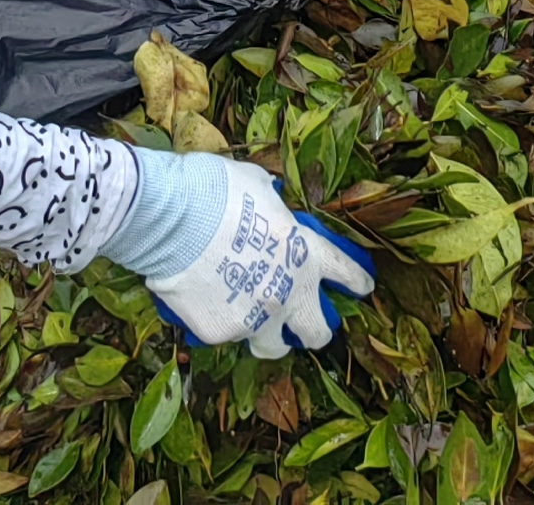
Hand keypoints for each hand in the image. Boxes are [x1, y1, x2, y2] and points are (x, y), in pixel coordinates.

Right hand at [136, 155, 373, 357]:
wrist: (170, 217)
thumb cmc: (217, 190)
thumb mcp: (259, 189)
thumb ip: (273, 210)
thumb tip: (270, 204)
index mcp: (305, 254)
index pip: (345, 273)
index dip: (357, 281)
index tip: (362, 287)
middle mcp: (289, 295)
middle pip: (318, 333)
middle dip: (314, 329)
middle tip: (303, 323)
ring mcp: (255, 319)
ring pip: (271, 346)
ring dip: (267, 335)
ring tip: (253, 321)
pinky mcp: (221, 333)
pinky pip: (226, 333)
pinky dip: (220, 322)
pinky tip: (205, 302)